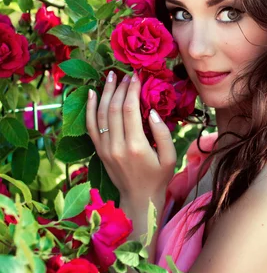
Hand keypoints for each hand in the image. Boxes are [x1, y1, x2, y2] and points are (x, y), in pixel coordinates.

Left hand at [86, 70, 176, 205]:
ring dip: (105, 92)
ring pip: (101, 114)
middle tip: (126, 73)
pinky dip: (89, 108)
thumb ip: (162, 133)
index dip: (132, 90)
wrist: (138, 198)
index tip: (137, 76)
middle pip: (114, 108)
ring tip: (111, 76)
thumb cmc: (158, 177)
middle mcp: (117, 145)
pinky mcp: (99, 151)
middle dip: (120, 88)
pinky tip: (91, 93)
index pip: (130, 109)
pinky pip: (90, 126)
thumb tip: (152, 111)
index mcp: (136, 146)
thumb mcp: (170, 158)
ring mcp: (105, 148)